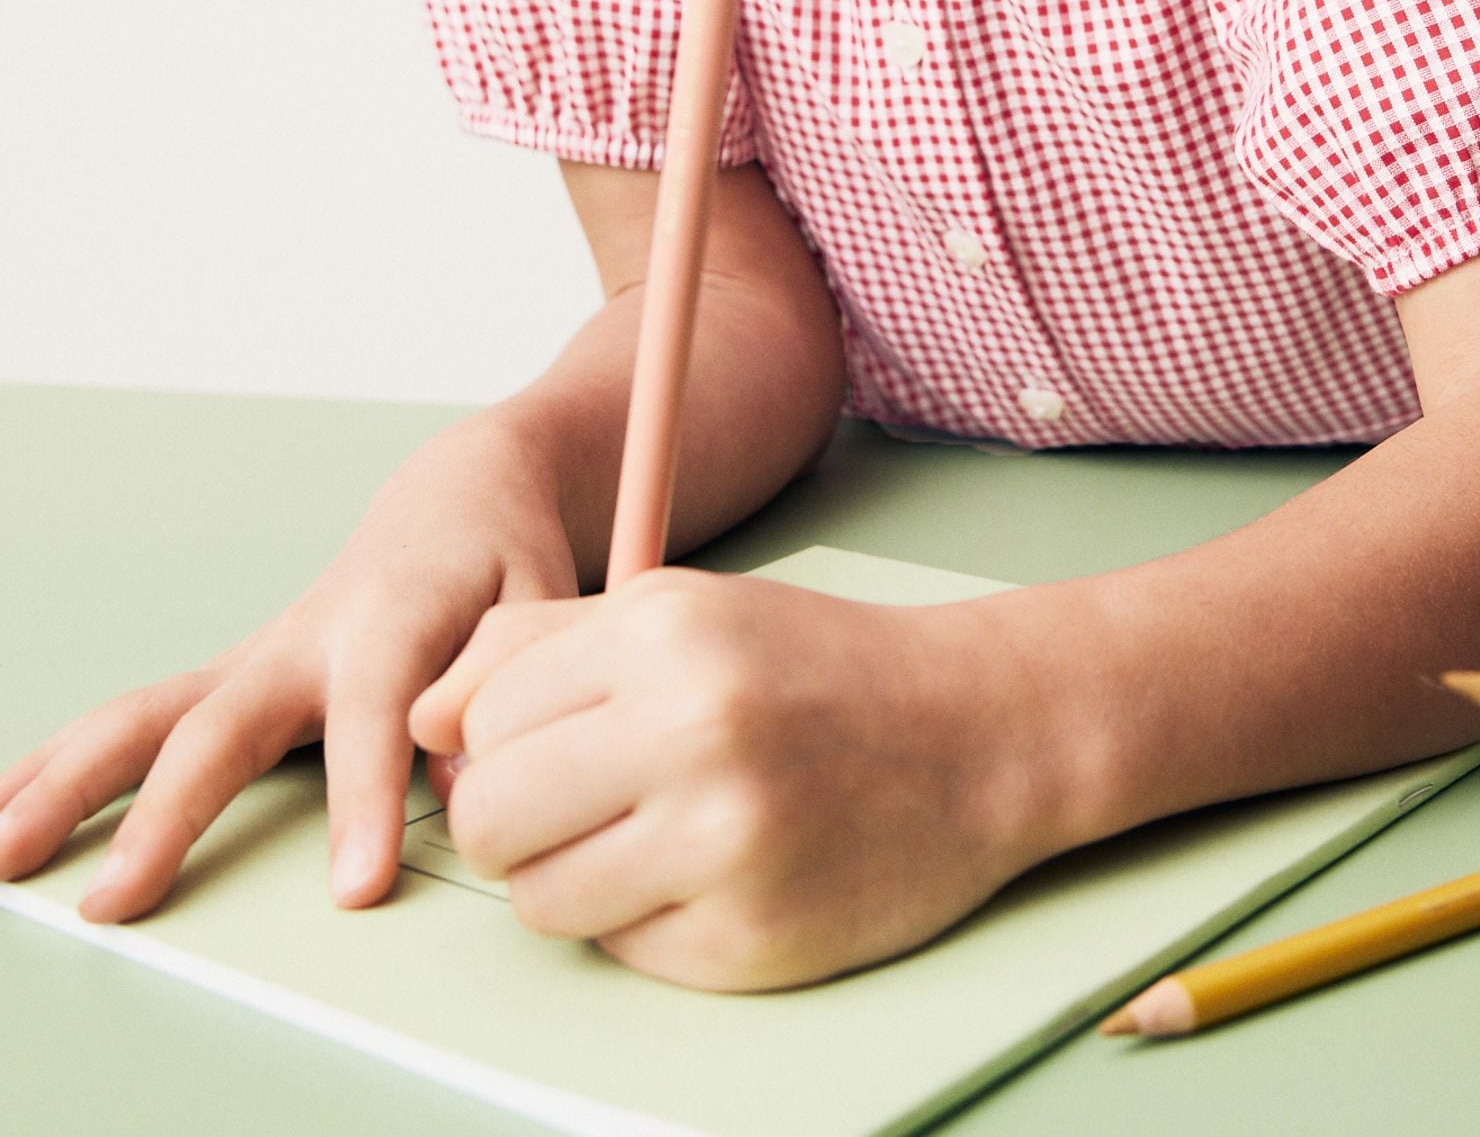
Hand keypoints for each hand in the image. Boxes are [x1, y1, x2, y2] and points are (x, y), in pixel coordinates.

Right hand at [0, 411, 578, 921]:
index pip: (375, 715)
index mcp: (394, 619)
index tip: (354, 888)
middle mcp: (306, 637)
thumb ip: (508, 686)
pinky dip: (63, 764)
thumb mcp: (539, 605)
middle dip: (166, 814)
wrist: (457, 498)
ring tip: (3, 853)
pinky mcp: (230, 679)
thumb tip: (461, 782)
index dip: (366, 798)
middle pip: (222, 723)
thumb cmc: (503, 557)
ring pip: (148, 715)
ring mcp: (255, 658)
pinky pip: (136, 722)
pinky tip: (5, 811)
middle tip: (119, 898)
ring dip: (69, 783)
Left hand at [408, 569, 1046, 988]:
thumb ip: (535, 649)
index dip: (501, 740)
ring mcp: (725, 846)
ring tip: (645, 835)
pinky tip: (709, 872)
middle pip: (489, 818)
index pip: (484, 718)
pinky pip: (621, 953)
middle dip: (513, 819)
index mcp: (664, 635)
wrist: (974, 733)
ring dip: (570, 878)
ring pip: (539, 900)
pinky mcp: (749, 943)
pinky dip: (645, 922)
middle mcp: (694, 732)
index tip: (554, 741)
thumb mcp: (681, 612)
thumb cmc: (812, 668)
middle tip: (578, 802)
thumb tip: (418, 723)